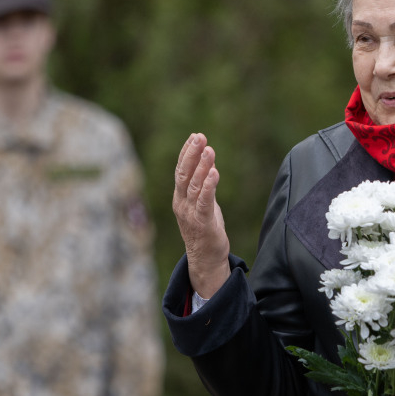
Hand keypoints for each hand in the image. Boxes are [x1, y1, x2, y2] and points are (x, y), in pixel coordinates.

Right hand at [172, 133, 231, 298]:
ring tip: (209, 149)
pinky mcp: (202, 223)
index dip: (186, 152)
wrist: (205, 259)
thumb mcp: (203, 203)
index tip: (194, 136)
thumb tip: (209, 162)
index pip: (180, 170)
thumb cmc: (205, 229)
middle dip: (191, 154)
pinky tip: (214, 173)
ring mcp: (190, 214)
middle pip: (183, 174)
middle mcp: (181, 203)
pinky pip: (204, 202)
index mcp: (180, 197)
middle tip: (199, 137)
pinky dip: (208, 186)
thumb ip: (203, 185)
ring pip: (194, 186)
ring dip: (202, 166)